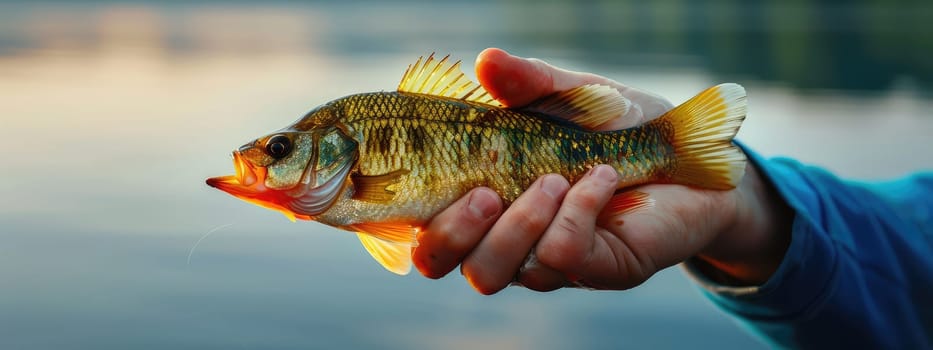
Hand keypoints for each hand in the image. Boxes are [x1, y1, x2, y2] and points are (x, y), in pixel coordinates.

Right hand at [412, 48, 791, 293]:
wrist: (694, 155)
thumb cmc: (618, 126)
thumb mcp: (568, 96)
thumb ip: (527, 83)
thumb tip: (484, 61)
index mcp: (481, 200)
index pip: (417, 225)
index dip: (395, 215)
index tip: (408, 171)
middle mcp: (503, 237)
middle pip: (440, 263)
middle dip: (451, 230)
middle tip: (485, 190)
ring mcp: (546, 261)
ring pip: (494, 272)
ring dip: (517, 224)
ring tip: (553, 179)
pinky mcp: (595, 271)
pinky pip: (562, 257)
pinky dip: (576, 213)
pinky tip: (602, 180)